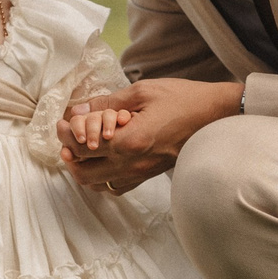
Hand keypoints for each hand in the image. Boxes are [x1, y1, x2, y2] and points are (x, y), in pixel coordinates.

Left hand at [57, 78, 240, 194]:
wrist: (216, 117)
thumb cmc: (182, 99)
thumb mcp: (142, 92)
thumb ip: (106, 104)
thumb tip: (78, 111)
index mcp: (130, 141)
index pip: (82, 147)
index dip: (65, 134)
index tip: (61, 121)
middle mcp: (133, 164)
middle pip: (84, 173)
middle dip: (68, 155)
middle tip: (66, 136)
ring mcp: (142, 174)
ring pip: (98, 185)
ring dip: (83, 168)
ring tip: (81, 148)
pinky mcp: (149, 176)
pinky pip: (116, 186)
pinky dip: (102, 176)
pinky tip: (103, 159)